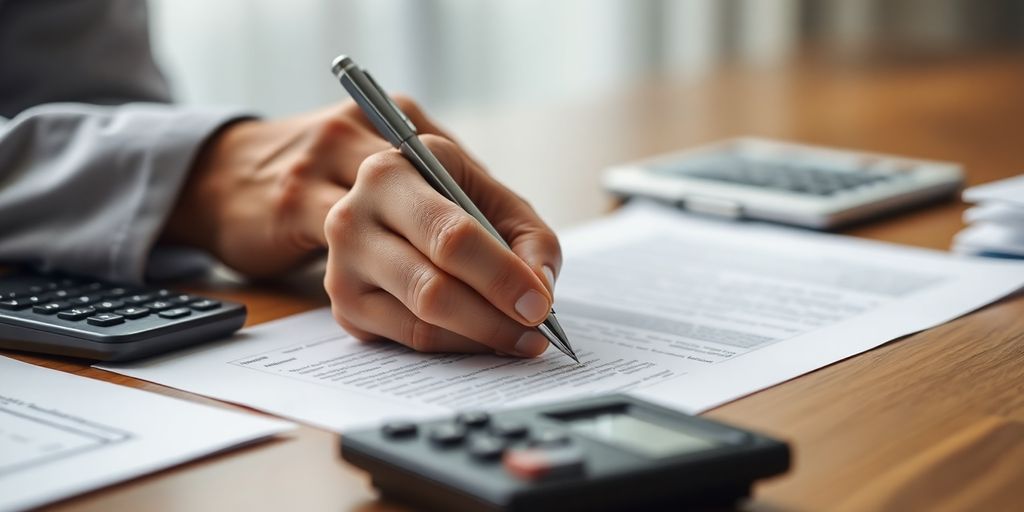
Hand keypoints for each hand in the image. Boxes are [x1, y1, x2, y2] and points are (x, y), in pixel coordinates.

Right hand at [164, 98, 561, 355]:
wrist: (278, 177)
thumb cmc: (403, 183)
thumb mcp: (457, 176)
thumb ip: (513, 221)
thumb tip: (541, 285)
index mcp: (399, 152)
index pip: (459, 224)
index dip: (504, 269)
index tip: (541, 301)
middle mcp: (359, 195)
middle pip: (436, 266)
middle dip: (496, 305)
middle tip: (536, 328)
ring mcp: (338, 245)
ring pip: (419, 306)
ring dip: (478, 331)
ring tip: (516, 339)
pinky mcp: (332, 295)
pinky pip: (399, 333)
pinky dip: (447, 342)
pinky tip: (474, 338)